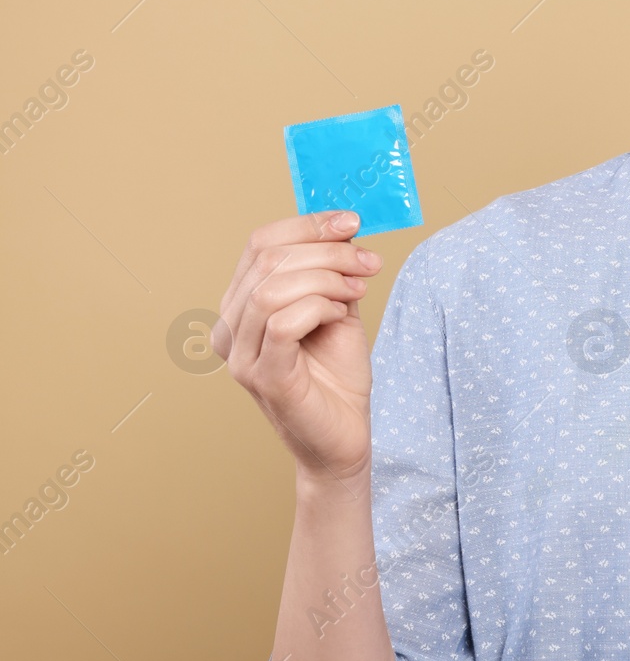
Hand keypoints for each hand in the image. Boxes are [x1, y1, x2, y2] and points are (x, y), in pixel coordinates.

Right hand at [213, 210, 381, 489]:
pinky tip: (342, 317)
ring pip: (273, 287)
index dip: (308, 224)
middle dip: (328, 251)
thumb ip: (332, 272)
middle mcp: (231, 328)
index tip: (352, 222)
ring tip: (357, 292)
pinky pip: (284, 322)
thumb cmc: (336, 376)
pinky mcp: (263, 377)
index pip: (260, 243)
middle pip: (268, 259)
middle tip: (368, 262)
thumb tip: (344, 226)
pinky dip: (321, 308)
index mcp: (242, 304)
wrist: (343, 438)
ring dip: (327, 279)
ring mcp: (241, 355)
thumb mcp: (337, 308)